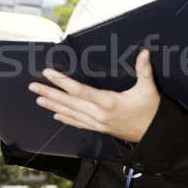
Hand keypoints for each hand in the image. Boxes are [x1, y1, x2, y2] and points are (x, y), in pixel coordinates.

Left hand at [28, 49, 160, 142]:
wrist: (154, 135)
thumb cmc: (151, 111)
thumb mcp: (148, 89)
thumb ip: (144, 70)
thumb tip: (144, 53)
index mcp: (109, 102)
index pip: (80, 90)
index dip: (62, 82)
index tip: (49, 74)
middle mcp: (99, 114)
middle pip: (69, 102)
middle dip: (50, 93)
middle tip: (34, 86)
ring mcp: (98, 123)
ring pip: (71, 113)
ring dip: (53, 105)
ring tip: (38, 98)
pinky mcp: (99, 129)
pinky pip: (78, 123)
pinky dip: (66, 118)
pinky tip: (55, 114)